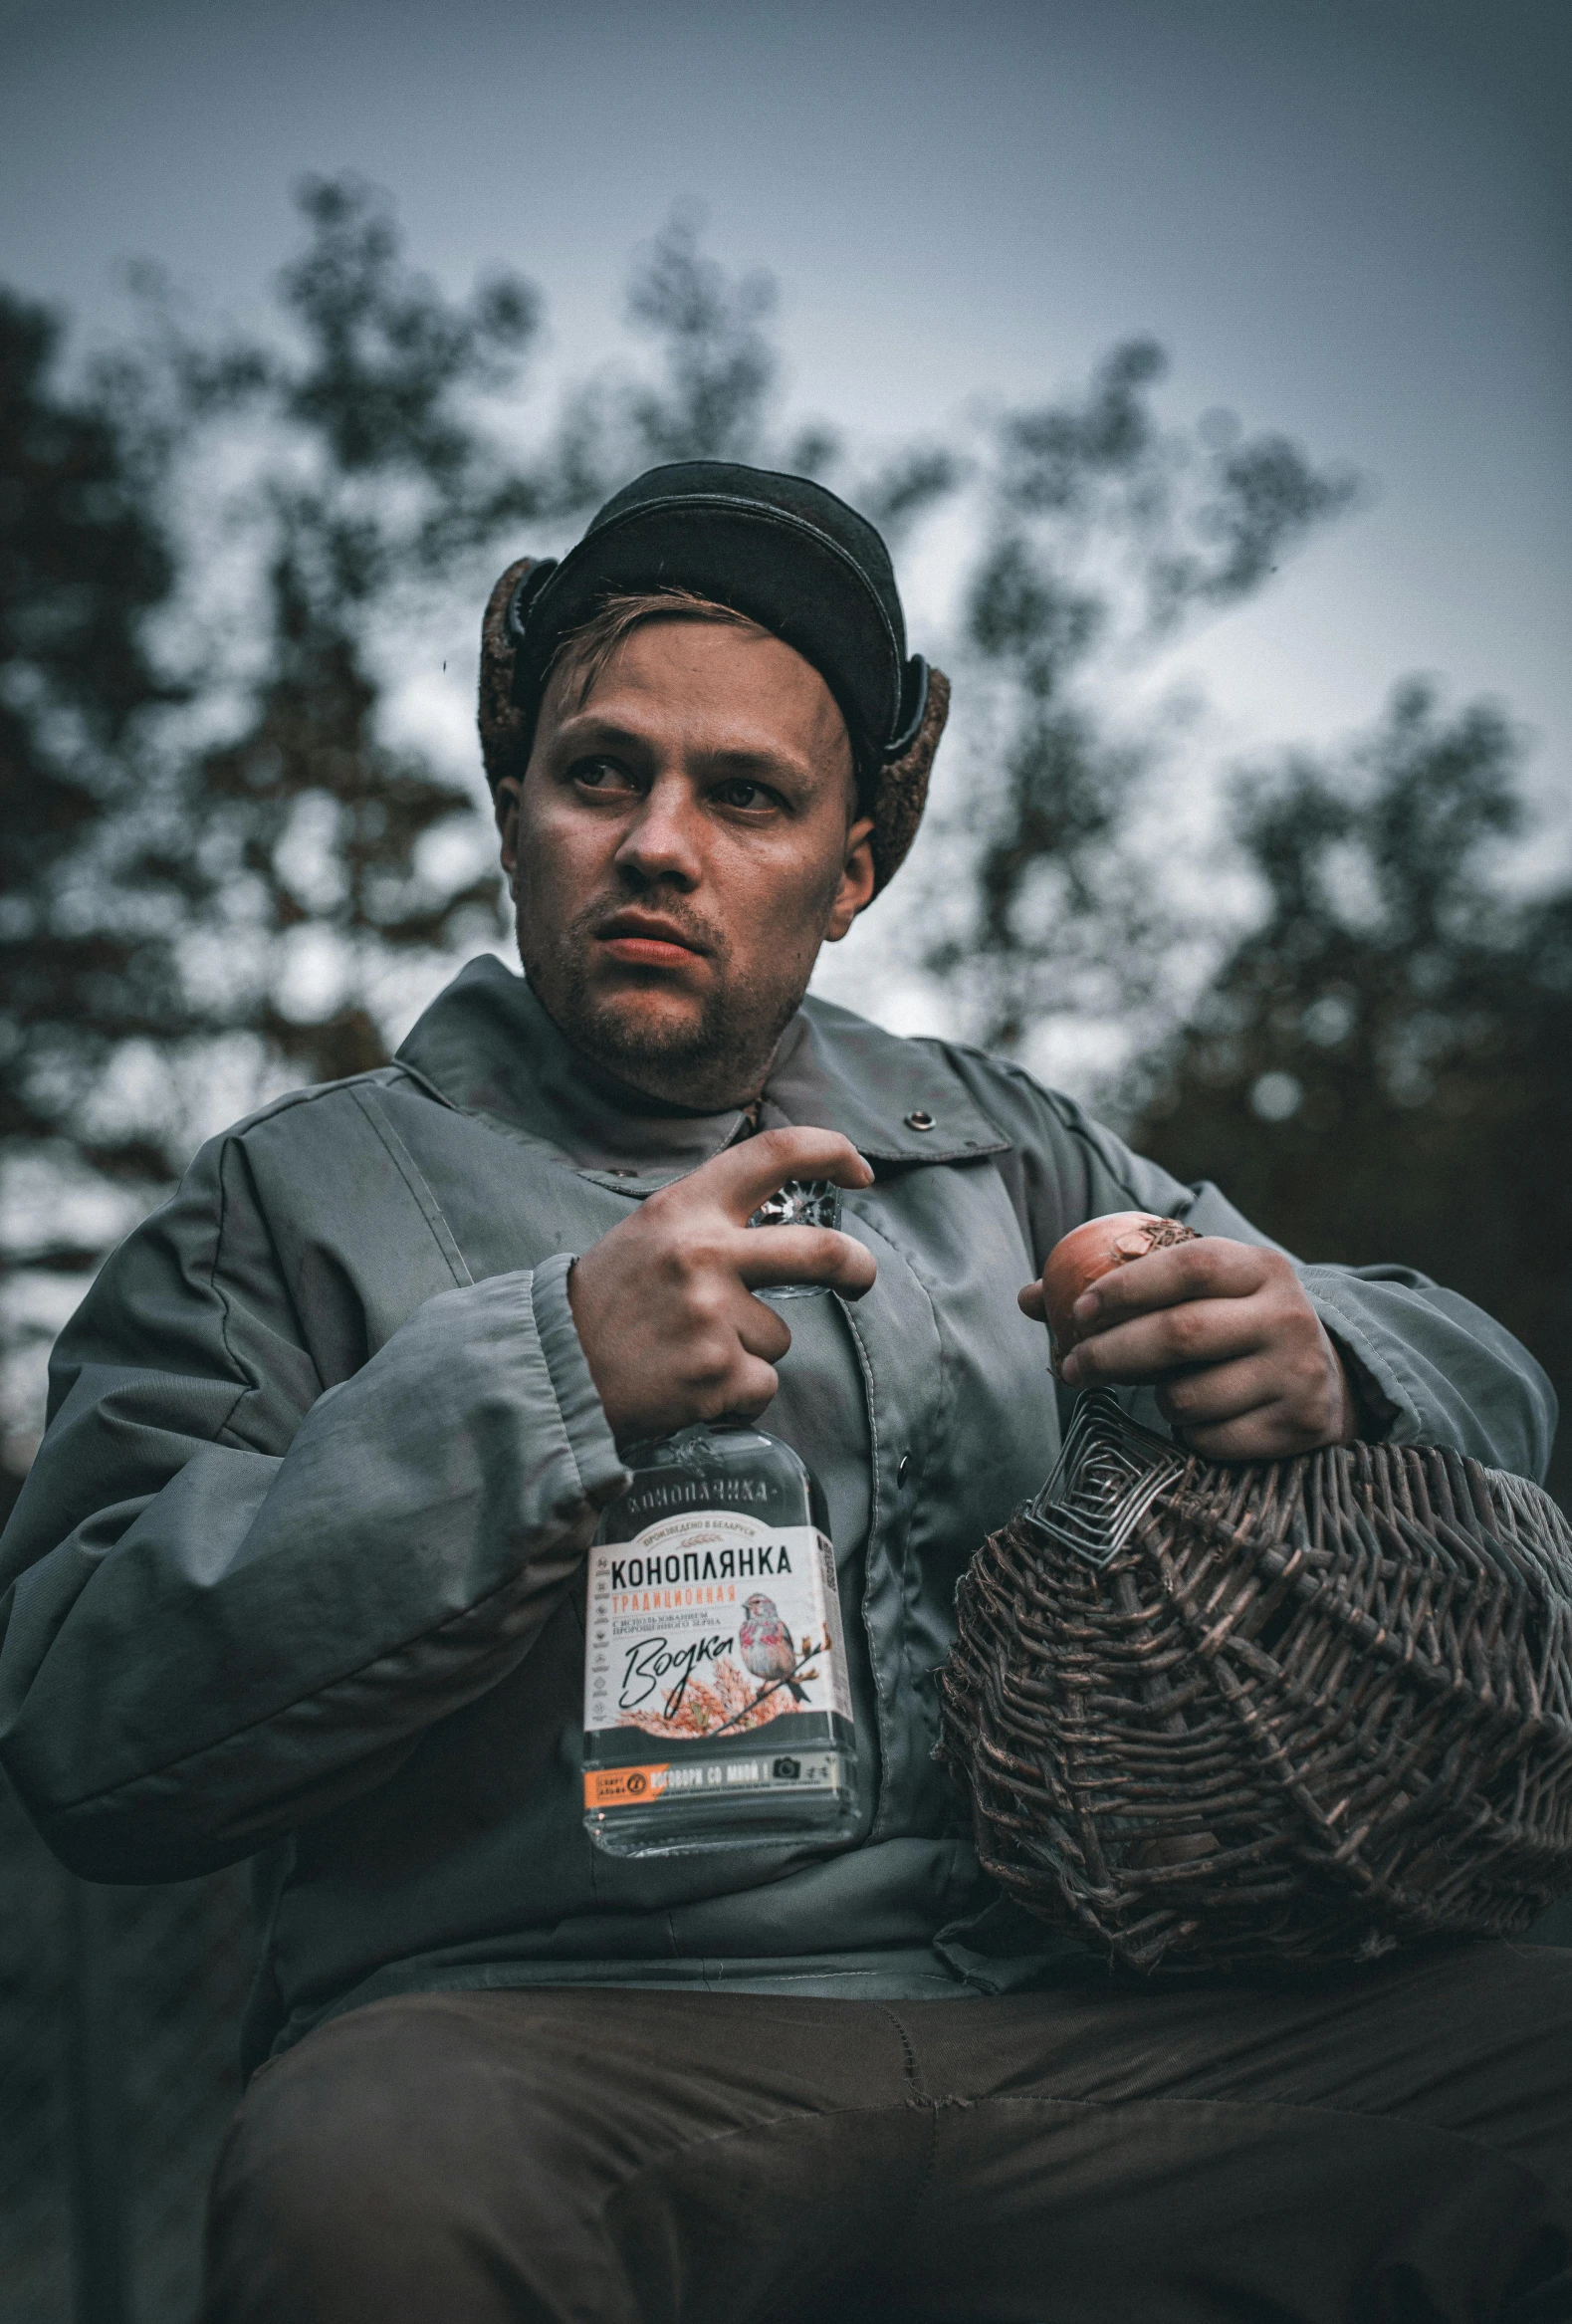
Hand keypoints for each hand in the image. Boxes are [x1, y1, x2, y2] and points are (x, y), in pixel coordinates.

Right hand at [569, 1128, 875, 1442]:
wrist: (553, 1370)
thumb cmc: (606, 1302)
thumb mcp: (648, 1233)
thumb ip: (708, 1220)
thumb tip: (783, 1223)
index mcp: (685, 1209)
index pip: (775, 1153)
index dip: (831, 1152)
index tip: (858, 1169)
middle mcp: (704, 1255)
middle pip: (823, 1252)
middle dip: (858, 1268)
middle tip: (860, 1279)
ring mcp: (713, 1316)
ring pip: (779, 1335)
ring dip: (749, 1350)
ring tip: (690, 1352)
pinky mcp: (717, 1373)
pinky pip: (761, 1385)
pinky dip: (736, 1393)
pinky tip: (689, 1384)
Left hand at [1018, 1236, 1356, 1460]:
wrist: (1331, 1379)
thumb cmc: (1235, 1326)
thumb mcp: (1199, 1293)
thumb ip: (1123, 1290)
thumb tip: (1029, 1297)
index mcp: (1261, 1267)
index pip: (1188, 1265)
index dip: (1126, 1286)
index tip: (1078, 1311)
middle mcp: (1287, 1315)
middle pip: (1179, 1333)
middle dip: (1111, 1353)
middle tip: (1072, 1369)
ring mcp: (1298, 1373)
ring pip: (1188, 1396)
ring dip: (1157, 1400)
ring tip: (1163, 1391)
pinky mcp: (1299, 1425)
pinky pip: (1211, 1440)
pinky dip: (1190, 1434)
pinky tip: (1203, 1418)